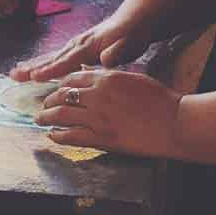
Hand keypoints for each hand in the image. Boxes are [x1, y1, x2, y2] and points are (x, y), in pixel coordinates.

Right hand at [10, 12, 153, 82]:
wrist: (136, 18)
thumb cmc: (134, 33)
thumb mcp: (131, 43)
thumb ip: (118, 51)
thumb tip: (106, 59)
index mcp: (90, 46)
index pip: (68, 61)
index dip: (51, 69)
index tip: (35, 77)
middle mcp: (79, 44)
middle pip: (52, 58)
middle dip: (33, 67)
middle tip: (14, 75)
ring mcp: (77, 44)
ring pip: (51, 57)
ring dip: (33, 65)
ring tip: (15, 73)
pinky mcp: (78, 47)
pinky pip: (56, 57)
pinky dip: (43, 63)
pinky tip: (34, 70)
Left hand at [38, 68, 182, 157]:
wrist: (175, 123)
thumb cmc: (162, 101)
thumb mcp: (135, 79)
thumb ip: (112, 78)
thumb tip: (96, 76)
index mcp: (108, 78)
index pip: (74, 77)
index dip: (61, 84)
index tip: (56, 89)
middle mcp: (98, 95)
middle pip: (62, 95)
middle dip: (49, 100)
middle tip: (43, 106)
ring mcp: (98, 118)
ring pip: (61, 114)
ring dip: (46, 117)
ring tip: (40, 119)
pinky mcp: (101, 138)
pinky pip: (71, 136)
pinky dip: (58, 135)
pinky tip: (52, 135)